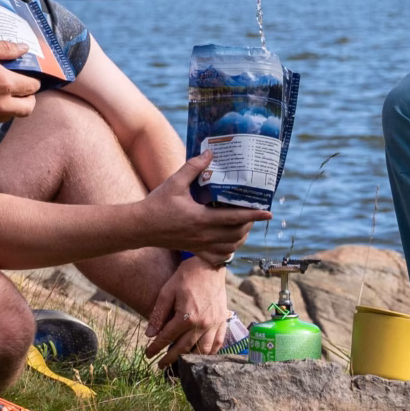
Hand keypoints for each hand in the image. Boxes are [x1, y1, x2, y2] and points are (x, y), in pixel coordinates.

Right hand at [0, 40, 40, 128]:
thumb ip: (6, 48)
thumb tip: (24, 49)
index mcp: (6, 84)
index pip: (33, 87)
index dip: (33, 82)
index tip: (28, 77)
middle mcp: (1, 105)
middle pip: (28, 109)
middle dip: (28, 99)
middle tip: (20, 90)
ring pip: (10, 116)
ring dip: (11, 107)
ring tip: (0, 95)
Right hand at [137, 153, 255, 261]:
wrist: (140, 227)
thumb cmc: (156, 204)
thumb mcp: (174, 182)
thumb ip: (193, 167)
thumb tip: (210, 153)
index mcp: (201, 218)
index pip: (234, 218)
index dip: (253, 215)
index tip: (269, 213)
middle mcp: (203, 235)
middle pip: (236, 235)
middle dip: (249, 225)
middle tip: (255, 213)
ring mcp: (199, 245)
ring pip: (229, 248)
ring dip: (240, 239)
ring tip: (245, 227)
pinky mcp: (193, 250)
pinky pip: (216, 257)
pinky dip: (227, 253)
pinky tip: (229, 244)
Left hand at [143, 258, 233, 366]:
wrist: (209, 266)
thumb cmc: (186, 276)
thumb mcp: (167, 292)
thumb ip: (158, 315)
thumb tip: (149, 335)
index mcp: (187, 317)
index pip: (167, 338)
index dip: (156, 348)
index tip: (148, 355)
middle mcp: (202, 324)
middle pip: (183, 348)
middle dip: (170, 359)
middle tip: (160, 366)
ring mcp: (215, 324)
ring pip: (202, 350)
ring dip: (190, 358)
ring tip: (180, 363)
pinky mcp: (223, 320)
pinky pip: (218, 342)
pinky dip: (210, 352)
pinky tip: (201, 355)